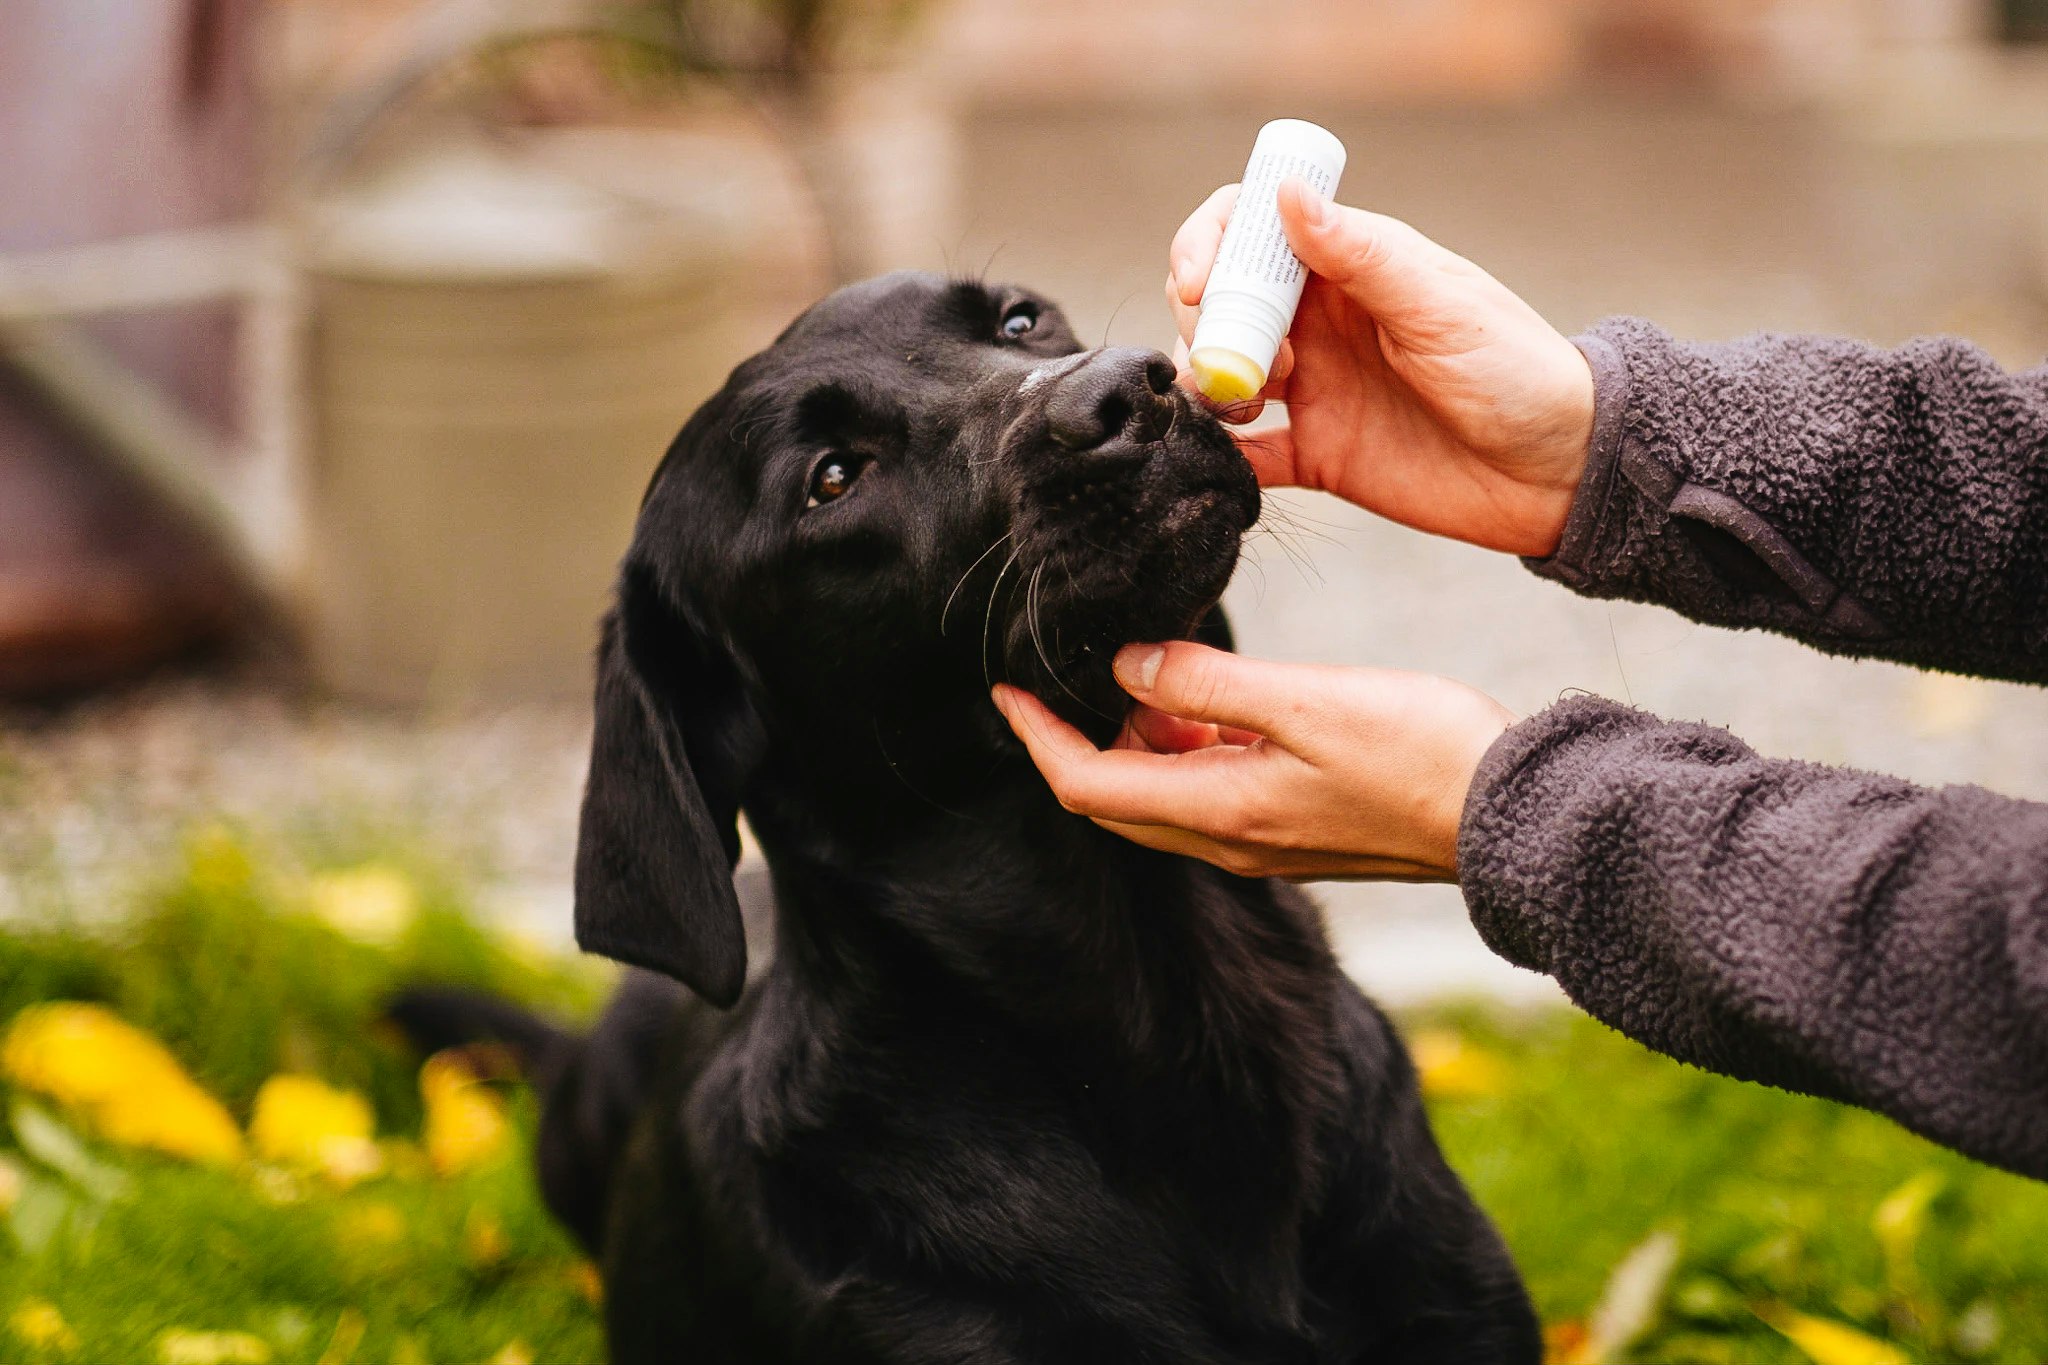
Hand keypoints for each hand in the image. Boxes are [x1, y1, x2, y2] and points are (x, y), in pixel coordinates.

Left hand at [991, 641, 1513, 880]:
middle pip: (1115, 798)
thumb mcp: (1306, 701)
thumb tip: (1123, 667)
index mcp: (1221, 813)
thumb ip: (1206, 685)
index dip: (1037, 737)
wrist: (1515, 814)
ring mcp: (1264, 843)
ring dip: (1144, 736)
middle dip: (1081, 736)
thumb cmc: (1422, 752)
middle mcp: (1231, 841)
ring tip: (1164, 668)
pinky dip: (1193, 746)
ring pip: (1165, 793)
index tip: (1005, 688)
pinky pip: (1213, 793)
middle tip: (1079, 669)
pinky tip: (1222, 701)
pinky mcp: (1296, 831)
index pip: (1087, 786)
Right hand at [1168, 181, 1595, 556]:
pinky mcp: (1317, 453)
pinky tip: (1225, 459)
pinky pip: (1247, 454)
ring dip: (1209, 384)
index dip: (1210, 246)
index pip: (1252, 227)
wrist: (1559, 471)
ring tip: (1247, 408)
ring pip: (1221, 371)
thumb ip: (1361, 255)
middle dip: (1206, 321)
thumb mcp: (1440, 307)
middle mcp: (1321, 320)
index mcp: (1350, 266)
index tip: (1200, 285)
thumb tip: (1288, 193)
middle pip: (1223, 299)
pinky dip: (1222, 455)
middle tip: (1237, 360)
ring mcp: (1315, 387)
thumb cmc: (1518, 371)